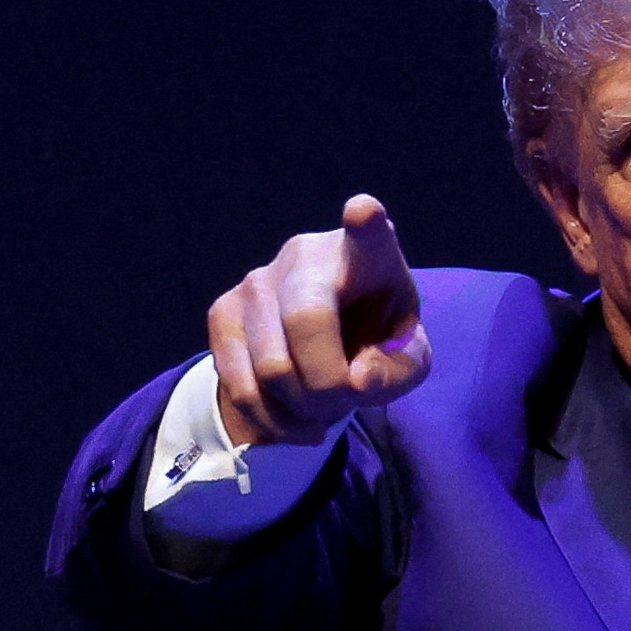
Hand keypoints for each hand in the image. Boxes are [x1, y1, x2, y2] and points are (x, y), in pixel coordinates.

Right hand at [207, 194, 431, 445]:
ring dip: (303, 409)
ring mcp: (258, 279)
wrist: (327, 346)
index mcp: (368, 254)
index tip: (364, 211)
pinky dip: (272, 419)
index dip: (365, 223)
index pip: (368, 233)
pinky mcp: (223, 311)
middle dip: (328, 383)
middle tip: (346, 399)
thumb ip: (398, 369)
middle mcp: (307, 254)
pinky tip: (296, 419)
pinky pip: (238, 384)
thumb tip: (357, 379)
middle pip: (307, 323)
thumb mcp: (407, 360)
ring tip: (324, 409)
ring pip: (270, 367)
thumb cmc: (377, 342)